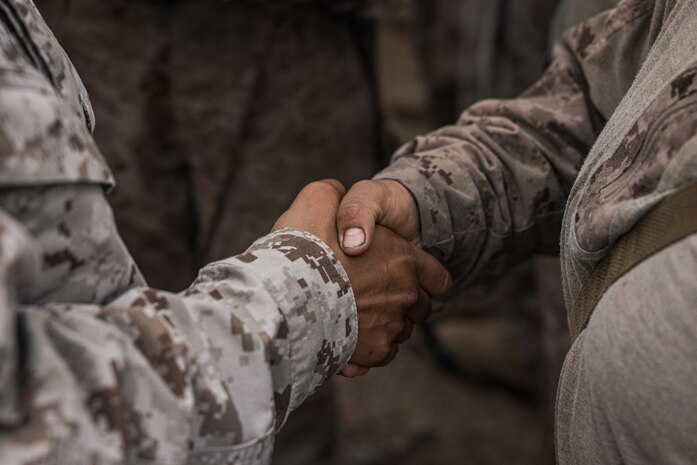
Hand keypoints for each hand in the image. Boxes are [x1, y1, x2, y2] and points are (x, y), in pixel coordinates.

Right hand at [273, 180, 450, 374]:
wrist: (285, 292)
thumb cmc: (303, 245)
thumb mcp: (319, 200)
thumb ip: (338, 198)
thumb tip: (341, 200)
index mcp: (403, 258)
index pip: (437, 278)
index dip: (423, 278)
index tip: (405, 279)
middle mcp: (405, 295)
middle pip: (419, 308)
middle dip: (400, 303)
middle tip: (369, 296)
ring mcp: (391, 326)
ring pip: (398, 331)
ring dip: (382, 326)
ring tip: (351, 317)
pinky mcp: (373, 353)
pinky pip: (380, 355)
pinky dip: (367, 350)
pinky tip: (345, 339)